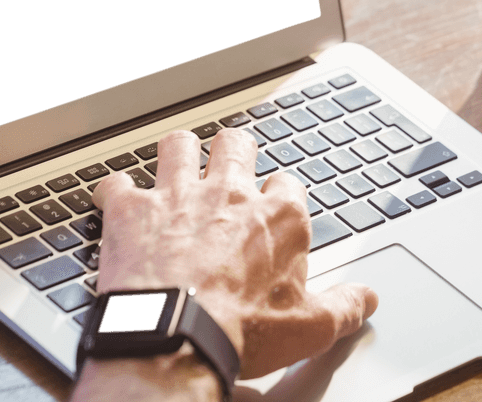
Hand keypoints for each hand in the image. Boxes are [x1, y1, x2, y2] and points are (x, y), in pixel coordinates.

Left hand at [90, 129, 377, 378]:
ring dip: (177, 155)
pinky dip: (115, 193)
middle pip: (236, 144)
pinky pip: (117, 183)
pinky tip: (117, 202)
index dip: (279, 195)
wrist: (176, 337)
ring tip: (176, 167)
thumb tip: (365, 298)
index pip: (287, 184)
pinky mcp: (131, 210)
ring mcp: (177, 196)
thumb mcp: (311, 328)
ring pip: (179, 145)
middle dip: (233, 152)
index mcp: (277, 216)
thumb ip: (345, 306)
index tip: (273, 209)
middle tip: (227, 168)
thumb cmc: (242, 332)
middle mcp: (229, 194)